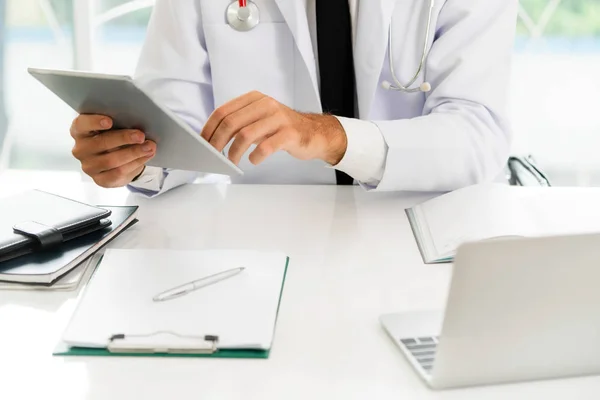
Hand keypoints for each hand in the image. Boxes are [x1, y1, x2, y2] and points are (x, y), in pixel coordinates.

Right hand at [70, 115, 156, 187]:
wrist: (117, 160)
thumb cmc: (114, 137)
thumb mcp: (114, 127)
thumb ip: (120, 123)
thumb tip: (137, 126)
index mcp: (80, 131)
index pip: (82, 124)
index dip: (94, 122)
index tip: (109, 121)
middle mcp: (80, 149)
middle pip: (101, 143)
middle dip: (124, 138)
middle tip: (141, 135)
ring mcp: (89, 166)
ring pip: (112, 160)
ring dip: (133, 153)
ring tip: (149, 147)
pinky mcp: (100, 180)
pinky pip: (119, 172)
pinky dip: (135, 163)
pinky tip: (145, 157)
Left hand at [200, 91, 346, 165]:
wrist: (314, 133)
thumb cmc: (281, 130)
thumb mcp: (259, 120)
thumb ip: (238, 124)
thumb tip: (212, 139)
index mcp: (254, 99)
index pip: (223, 111)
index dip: (209, 128)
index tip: (201, 143)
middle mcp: (266, 104)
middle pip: (231, 123)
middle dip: (217, 142)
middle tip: (212, 156)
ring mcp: (279, 118)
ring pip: (246, 135)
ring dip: (233, 152)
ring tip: (231, 162)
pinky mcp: (290, 133)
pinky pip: (267, 146)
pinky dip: (256, 156)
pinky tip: (253, 161)